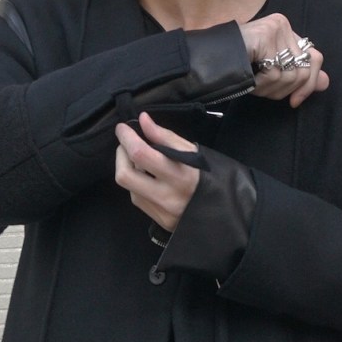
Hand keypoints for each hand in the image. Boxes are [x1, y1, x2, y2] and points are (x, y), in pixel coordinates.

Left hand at [114, 112, 199, 231]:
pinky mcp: (158, 220)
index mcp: (180, 175)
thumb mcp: (192, 151)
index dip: (126, 138)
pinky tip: (148, 178)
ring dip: (128, 169)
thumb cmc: (207, 175)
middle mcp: (168, 196)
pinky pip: (137, 198)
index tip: (122, 128)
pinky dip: (137, 184)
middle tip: (126, 145)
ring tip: (141, 161)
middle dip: (120, 155)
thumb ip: (165, 136)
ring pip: (129, 187)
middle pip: (125, 175)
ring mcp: (162, 211)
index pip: (141, 154)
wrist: (221, 210)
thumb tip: (143, 120)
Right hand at [239, 13, 328, 107]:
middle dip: (286, 91)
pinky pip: (274, 73)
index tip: (296, 101)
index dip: (310, 84)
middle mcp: (284, 27)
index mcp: (287, 32)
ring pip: (289, 76)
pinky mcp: (266, 36)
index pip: (315, 58)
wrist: (211, 59)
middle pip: (304, 71)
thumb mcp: (272, 73)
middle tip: (267, 93)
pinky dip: (261, 85)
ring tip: (254, 84)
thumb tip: (326, 83)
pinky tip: (250, 79)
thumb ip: (299, 76)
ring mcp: (276, 29)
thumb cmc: (238, 66)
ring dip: (270, 89)